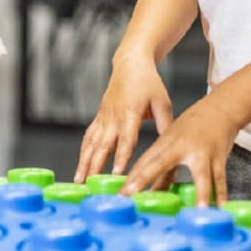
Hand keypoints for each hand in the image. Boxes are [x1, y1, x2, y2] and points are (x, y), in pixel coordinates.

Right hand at [76, 56, 173, 181]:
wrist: (130, 64)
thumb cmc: (149, 83)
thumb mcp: (162, 103)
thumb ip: (166, 126)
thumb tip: (171, 148)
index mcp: (130, 113)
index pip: (126, 139)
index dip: (121, 156)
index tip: (117, 173)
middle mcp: (113, 117)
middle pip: (103, 146)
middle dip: (96, 167)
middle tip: (91, 185)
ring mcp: (104, 117)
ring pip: (91, 143)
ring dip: (84, 163)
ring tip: (79, 181)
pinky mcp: (99, 117)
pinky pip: (88, 137)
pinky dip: (83, 152)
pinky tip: (80, 166)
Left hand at [121, 97, 238, 205]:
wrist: (220, 108)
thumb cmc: (193, 127)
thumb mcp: (174, 144)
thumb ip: (164, 170)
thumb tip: (153, 194)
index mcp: (166, 143)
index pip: (144, 162)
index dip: (132, 177)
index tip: (122, 193)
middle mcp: (181, 147)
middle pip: (161, 164)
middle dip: (144, 178)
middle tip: (132, 194)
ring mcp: (202, 152)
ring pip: (201, 175)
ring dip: (200, 194)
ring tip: (196, 211)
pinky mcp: (219, 157)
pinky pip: (220, 178)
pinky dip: (221, 193)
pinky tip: (220, 208)